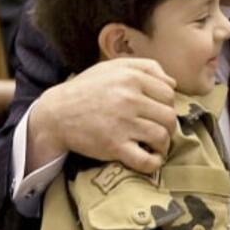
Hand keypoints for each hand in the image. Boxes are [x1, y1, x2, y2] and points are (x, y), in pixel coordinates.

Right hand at [27, 57, 176, 174]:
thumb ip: (145, 67)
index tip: (156, 111)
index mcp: (131, 77)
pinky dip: (154, 163)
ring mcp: (123, 124)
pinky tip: (151, 159)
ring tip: (154, 144)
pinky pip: (146, 160)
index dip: (166, 104)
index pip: (169, 94)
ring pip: (162, 137)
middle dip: (167, 125)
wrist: (56, 114)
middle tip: (156, 129)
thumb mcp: (113, 67)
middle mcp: (129, 99)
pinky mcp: (114, 146)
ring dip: (163, 144)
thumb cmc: (87, 89)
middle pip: (169, 116)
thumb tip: (173, 83)